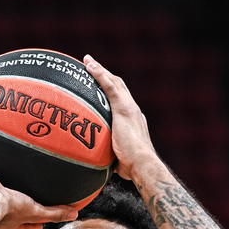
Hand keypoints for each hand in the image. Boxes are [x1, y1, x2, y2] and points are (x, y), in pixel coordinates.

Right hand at [0, 173, 77, 228]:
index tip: (38, 224)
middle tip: (14, 205)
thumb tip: (74, 214)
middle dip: (7, 212)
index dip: (31, 225)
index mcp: (9, 224)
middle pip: (3, 217)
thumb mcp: (35, 210)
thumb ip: (53, 213)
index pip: (23, 226)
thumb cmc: (9, 209)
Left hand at [83, 55, 157, 181]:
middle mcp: (133, 111)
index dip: (111, 92)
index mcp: (134, 121)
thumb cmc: (133, 168)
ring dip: (100, 69)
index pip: (121, 101)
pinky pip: (109, 87)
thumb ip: (111, 158)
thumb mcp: (119, 160)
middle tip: (91, 66)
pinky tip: (88, 65)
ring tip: (87, 61)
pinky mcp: (123, 109)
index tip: (101, 86)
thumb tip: (100, 167)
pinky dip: (99, 74)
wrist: (142, 164)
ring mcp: (129, 108)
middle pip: (119, 87)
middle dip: (106, 75)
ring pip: (114, 83)